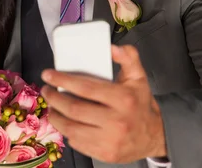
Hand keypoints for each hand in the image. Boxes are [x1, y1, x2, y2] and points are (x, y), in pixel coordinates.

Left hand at [40, 45, 166, 162]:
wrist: (155, 135)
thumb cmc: (141, 104)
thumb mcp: (138, 77)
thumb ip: (128, 58)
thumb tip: (112, 48)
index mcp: (123, 99)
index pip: (86, 88)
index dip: (62, 80)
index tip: (48, 75)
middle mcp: (116, 121)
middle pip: (74, 109)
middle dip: (54, 98)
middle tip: (46, 90)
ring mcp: (110, 141)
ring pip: (71, 128)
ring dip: (55, 116)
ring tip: (51, 106)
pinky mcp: (104, 154)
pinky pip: (77, 142)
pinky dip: (67, 131)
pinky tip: (64, 121)